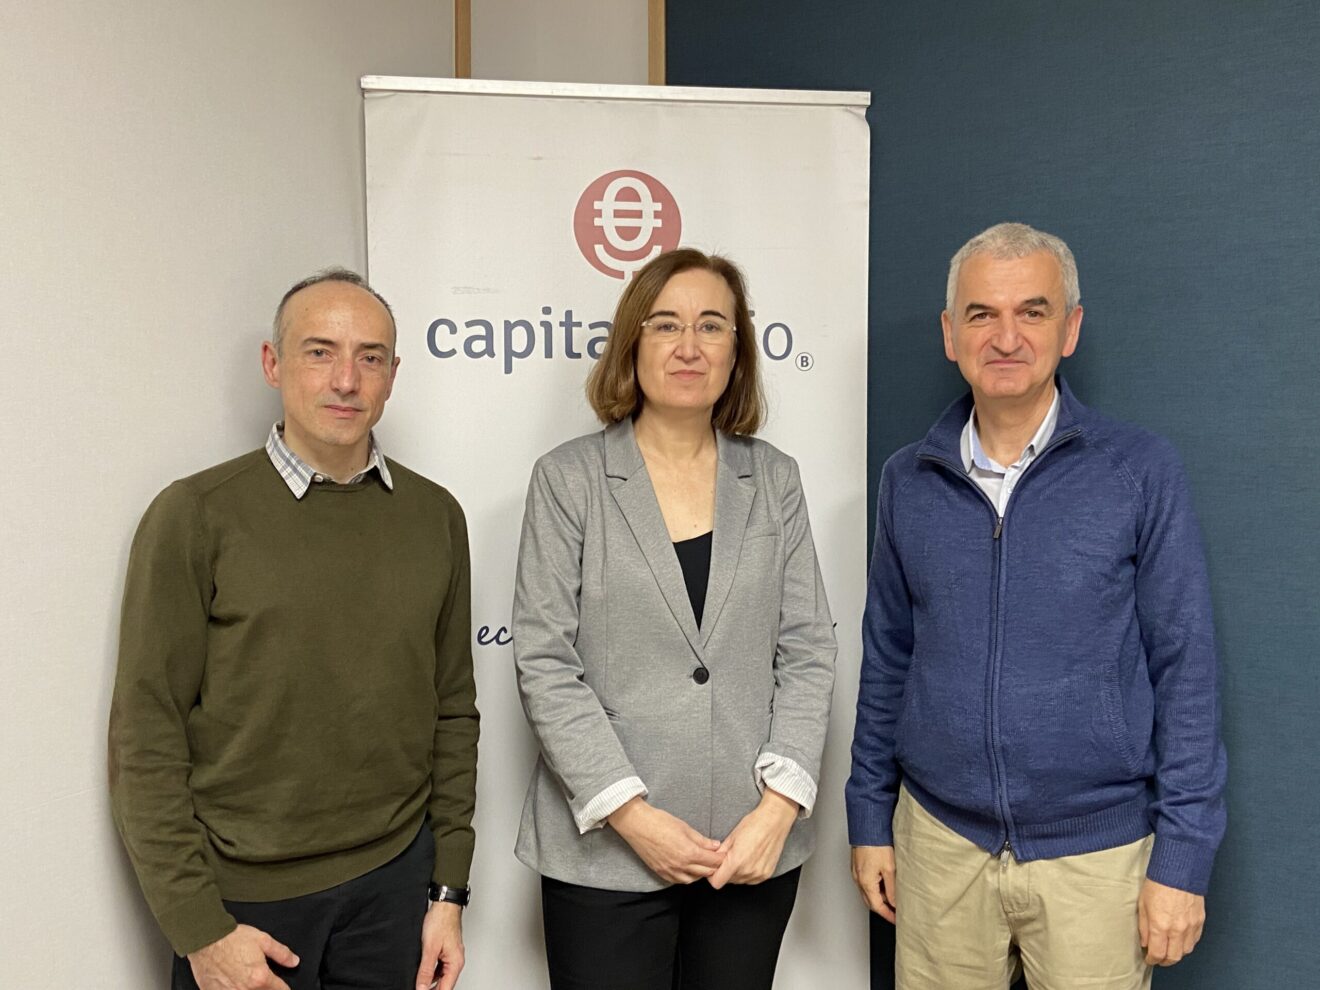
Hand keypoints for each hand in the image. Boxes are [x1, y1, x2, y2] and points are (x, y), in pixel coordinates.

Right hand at [187, 924, 298, 989]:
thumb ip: (281, 953)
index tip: (282, 986)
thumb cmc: (232, 938)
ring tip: (248, 982)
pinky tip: (234, 986)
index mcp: (260, 978)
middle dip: (267, 989)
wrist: (207, 939)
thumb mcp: (263, 940)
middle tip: (262, 982)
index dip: (284, 988)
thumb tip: (294, 962)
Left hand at [415, 901, 464, 989]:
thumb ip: (425, 970)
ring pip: (441, 977)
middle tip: (418, 988)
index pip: (446, 989)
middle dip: (430, 989)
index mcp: (455, 963)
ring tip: (418, 983)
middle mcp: (455, 961)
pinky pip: (439, 968)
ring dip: (430, 982)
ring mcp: (451, 956)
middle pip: (444, 985)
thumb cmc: (441, 921)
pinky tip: (422, 973)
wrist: (444, 905)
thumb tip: (421, 987)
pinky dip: (431, 972)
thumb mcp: (430, 949)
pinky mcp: (446, 951)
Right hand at [608, 797, 723, 883]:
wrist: (637, 825)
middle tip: (717, 860)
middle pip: (705, 872)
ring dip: (700, 874)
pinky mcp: (660, 872)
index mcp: (689, 853)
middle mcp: (680, 865)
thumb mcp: (685, 827)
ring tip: (703, 865)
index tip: (724, 855)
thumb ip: (701, 840)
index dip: (721, 858)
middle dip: (713, 867)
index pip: (712, 861)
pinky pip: (678, 881)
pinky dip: (686, 877)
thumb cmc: (660, 822)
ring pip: (692, 880)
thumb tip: (715, 846)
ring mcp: (669, 871)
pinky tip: (688, 870)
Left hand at [708, 789, 797, 888]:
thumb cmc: (754, 824)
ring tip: (741, 857)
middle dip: (725, 872)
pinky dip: (748, 873)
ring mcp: (758, 874)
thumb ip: (721, 853)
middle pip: (728, 881)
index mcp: (736, 861)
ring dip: (737, 873)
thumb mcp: (732, 836)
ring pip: (740, 881)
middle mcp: (748, 871)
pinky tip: (750, 860)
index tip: (715, 869)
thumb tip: (712, 861)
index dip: (713, 876)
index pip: (717, 882)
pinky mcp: (766, 874)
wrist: (774, 821)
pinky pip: (751, 880)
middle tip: (729, 858)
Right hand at [851, 845, 896, 922]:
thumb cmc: (876, 844)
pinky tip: (884, 882)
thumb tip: (894, 903)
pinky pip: (865, 883)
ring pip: (867, 892)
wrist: (867, 829)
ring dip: (879, 897)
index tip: (896, 920)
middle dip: (883, 908)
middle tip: (895, 911)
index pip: (877, 906)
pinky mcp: (857, 866)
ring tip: (893, 894)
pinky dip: (874, 887)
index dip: (888, 915)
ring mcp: (856, 873)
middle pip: (870, 901)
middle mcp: (858, 879)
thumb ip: (892, 889)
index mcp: (866, 882)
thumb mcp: (890, 869)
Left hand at [1139, 878, 1204, 965]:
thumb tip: (1145, 943)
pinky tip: (1180, 941)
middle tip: (1158, 959)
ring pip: (1186, 951)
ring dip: (1176, 954)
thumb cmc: (1158, 884)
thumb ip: (1144, 927)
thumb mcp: (1143, 904)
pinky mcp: (1200, 921)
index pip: (1157, 953)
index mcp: (1161, 925)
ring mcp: (1191, 926)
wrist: (1179, 871)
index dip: (1152, 960)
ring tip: (1168, 950)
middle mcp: (1178, 929)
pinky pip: (1195, 940)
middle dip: (1164, 961)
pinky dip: (1187, 944)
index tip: (1148, 959)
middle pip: (1173, 957)